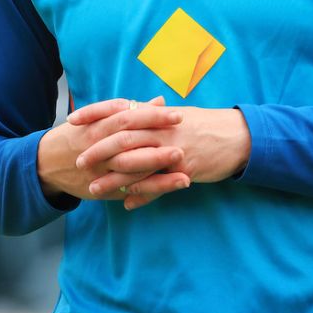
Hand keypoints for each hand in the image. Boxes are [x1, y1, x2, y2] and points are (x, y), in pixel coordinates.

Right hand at [37, 96, 190, 204]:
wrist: (45, 164)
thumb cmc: (77, 136)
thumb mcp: (98, 120)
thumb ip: (130, 112)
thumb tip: (160, 101)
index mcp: (98, 126)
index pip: (127, 116)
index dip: (152, 115)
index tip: (176, 114)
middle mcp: (98, 147)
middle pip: (130, 140)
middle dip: (157, 137)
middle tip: (184, 136)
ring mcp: (101, 170)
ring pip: (131, 167)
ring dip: (159, 165)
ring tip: (185, 164)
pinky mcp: (105, 188)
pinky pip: (131, 189)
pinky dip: (153, 188)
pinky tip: (174, 185)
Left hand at [70, 104, 251, 210]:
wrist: (239, 136)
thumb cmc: (206, 126)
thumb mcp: (177, 117)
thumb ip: (151, 117)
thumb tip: (129, 113)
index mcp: (158, 113)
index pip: (120, 108)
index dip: (95, 113)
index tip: (73, 119)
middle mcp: (163, 128)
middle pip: (123, 137)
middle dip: (98, 149)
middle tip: (79, 161)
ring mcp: (173, 149)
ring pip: (137, 163)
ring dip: (114, 178)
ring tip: (94, 188)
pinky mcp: (184, 168)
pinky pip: (158, 184)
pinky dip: (142, 195)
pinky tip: (126, 204)